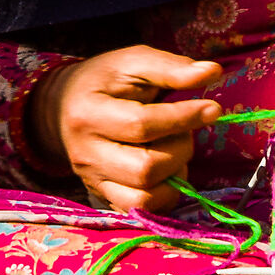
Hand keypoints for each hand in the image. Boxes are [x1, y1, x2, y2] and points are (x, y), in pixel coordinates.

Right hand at [27, 47, 222, 213]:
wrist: (62, 107)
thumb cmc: (103, 81)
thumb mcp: (133, 63)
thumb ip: (171, 67)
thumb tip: (212, 72)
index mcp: (88, 114)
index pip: (141, 125)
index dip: (183, 118)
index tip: (213, 109)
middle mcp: (86, 154)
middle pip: (145, 168)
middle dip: (179, 150)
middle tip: (184, 131)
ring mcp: (92, 181)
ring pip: (144, 199)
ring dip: (174, 177)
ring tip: (174, 152)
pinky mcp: (103, 197)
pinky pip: (139, 212)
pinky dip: (164, 196)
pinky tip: (167, 172)